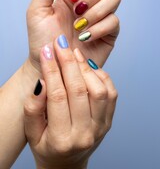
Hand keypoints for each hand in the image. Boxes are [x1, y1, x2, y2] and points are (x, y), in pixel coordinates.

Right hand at [24, 35, 117, 168]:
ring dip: (85, 67)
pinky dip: (101, 76)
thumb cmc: (46, 145)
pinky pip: (111, 93)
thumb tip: (43, 81)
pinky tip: (88, 67)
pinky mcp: (108, 120)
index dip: (51, 70)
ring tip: (73, 53)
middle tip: (61, 43)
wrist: (66, 162)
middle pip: (79, 89)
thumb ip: (33, 108)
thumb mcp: (31, 131)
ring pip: (99, 90)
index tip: (47, 50)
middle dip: (68, 62)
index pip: (57, 96)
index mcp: (61, 138)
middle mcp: (85, 133)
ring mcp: (101, 127)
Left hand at [27, 0, 120, 72]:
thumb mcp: (36, 10)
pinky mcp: (109, 32)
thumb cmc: (42, 40)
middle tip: (77, 11)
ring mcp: (101, 15)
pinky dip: (99, 28)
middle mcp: (89, 0)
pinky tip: (85, 38)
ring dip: (96, 12)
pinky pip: (114, 21)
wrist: (51, 65)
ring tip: (79, 27)